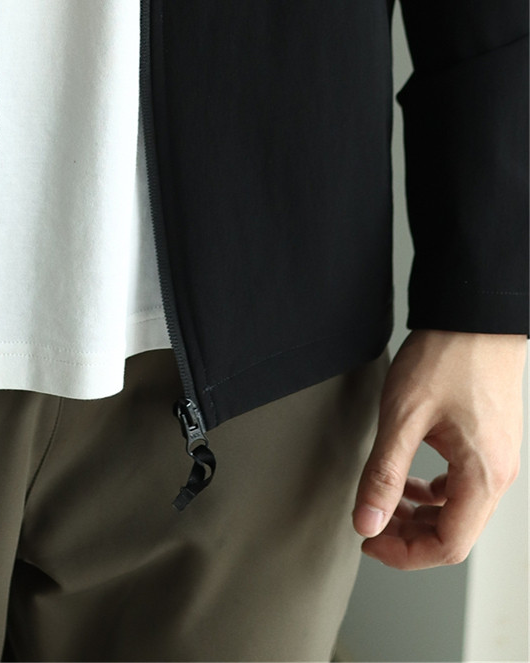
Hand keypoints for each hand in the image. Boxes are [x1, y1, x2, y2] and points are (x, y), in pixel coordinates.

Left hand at [352, 328, 525, 568]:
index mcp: (483, 476)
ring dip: (421, 514)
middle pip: (455, 533)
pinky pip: (464, 485)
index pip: (449, 547)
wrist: (474, 312)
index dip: (405, 553)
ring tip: (384, 500)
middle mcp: (499, 474)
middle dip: (409, 535)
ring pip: (460, 510)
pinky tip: (409, 476)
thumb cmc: (447, 355)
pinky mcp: (491, 442)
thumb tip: (366, 522)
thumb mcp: (403, 416)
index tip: (369, 541)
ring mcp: (498, 458)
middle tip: (370, 522)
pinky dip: (435, 492)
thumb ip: (384, 474)